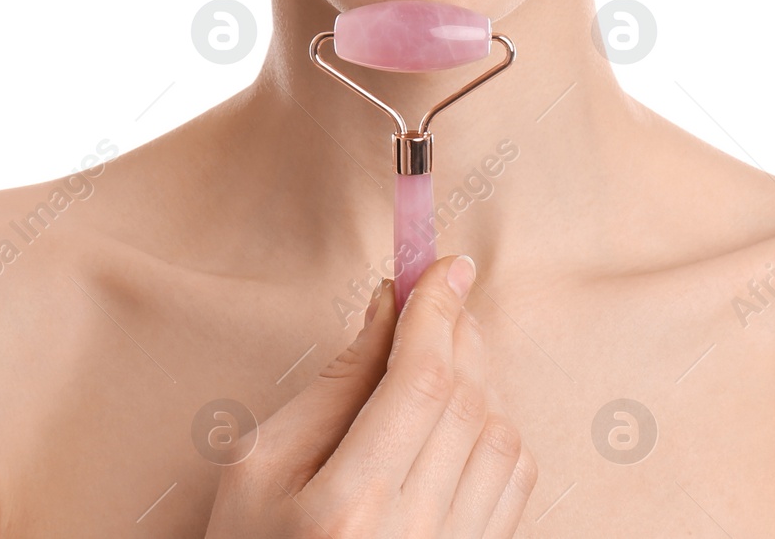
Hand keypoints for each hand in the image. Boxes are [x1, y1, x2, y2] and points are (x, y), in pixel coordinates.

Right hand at [203, 254, 535, 537]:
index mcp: (348, 508)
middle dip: (460, 333)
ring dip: (483, 379)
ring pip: (502, 441)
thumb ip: (334, 385)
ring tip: (448, 349)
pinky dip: (498, 431)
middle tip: (443, 293)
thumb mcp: (259, 466)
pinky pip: (515, 486)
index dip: (437, 312)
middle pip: (468, 404)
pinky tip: (464, 411)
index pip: (420, 381)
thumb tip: (390, 307)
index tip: (443, 266)